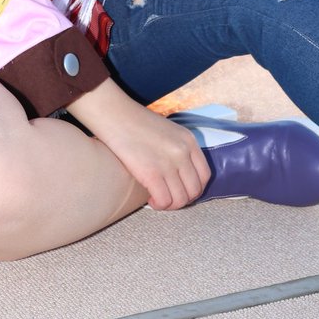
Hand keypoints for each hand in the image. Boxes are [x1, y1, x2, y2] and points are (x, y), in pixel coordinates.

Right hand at [68, 79, 209, 208]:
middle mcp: (183, 152)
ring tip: (157, 198)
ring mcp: (168, 163)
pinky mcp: (151, 173)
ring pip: (180, 200)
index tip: (181, 191)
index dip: (194, 189)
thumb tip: (178, 175)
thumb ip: (177, 149)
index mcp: (189, 140)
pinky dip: (158, 204)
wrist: (114, 113)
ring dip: (169, 205)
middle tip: (168, 197)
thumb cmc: (135, 121)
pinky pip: (164, 201)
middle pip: (194, 191)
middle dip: (182, 200)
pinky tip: (150, 198)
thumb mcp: (167, 130)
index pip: (204, 175)